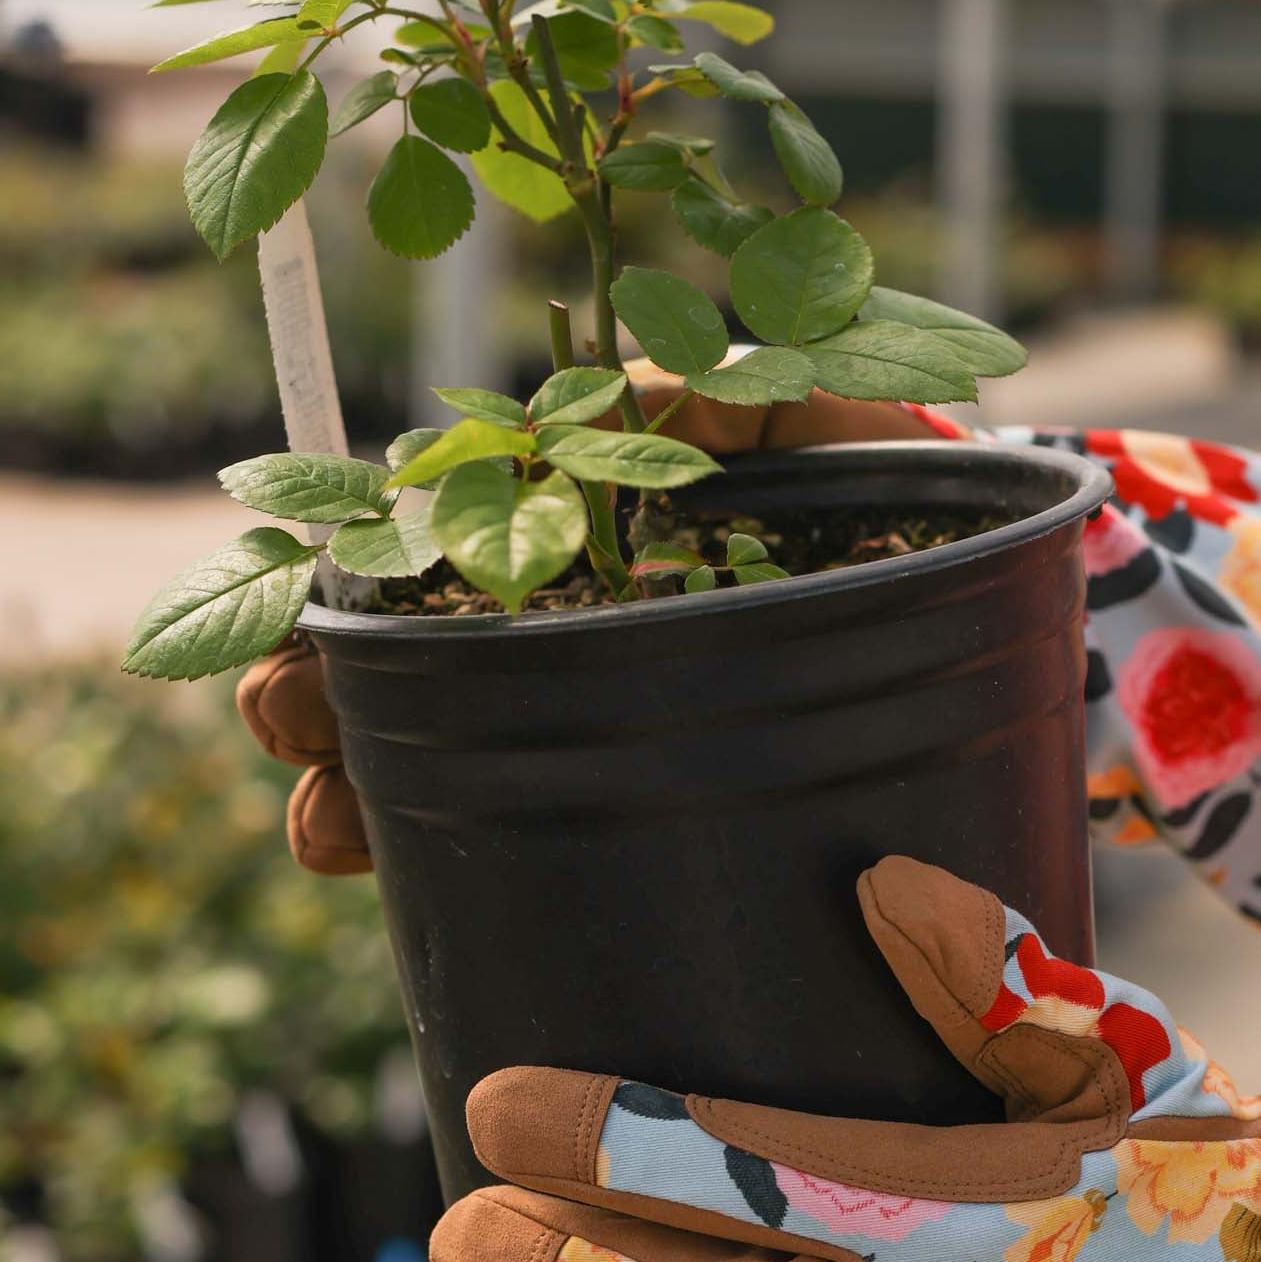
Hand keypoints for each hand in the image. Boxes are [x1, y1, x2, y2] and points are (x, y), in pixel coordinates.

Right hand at [235, 361, 946, 872]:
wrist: (965, 604)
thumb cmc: (884, 494)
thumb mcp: (818, 423)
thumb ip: (731, 392)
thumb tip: (630, 392)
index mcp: (559, 529)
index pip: (408, 552)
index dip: (329, 584)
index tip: (295, 615)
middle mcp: (546, 629)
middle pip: (380, 664)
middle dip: (306, 694)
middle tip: (297, 720)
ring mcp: (574, 719)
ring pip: (411, 758)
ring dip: (343, 791)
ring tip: (332, 825)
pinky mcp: (619, 797)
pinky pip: (490, 830)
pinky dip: (417, 853)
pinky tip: (394, 869)